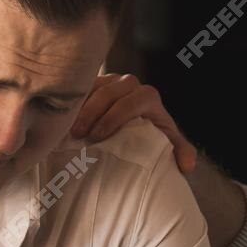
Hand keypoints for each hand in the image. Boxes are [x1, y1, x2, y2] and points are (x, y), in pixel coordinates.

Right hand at [70, 74, 197, 173]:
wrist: (133, 130)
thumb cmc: (150, 139)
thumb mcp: (165, 145)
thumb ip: (180, 151)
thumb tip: (186, 166)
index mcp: (148, 97)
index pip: (134, 100)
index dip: (116, 116)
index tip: (99, 136)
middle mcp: (129, 85)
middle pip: (110, 91)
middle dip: (94, 111)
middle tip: (79, 133)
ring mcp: (109, 80)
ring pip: (93, 85)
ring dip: (79, 105)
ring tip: (67, 127)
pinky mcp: (92, 82)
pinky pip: (80, 85)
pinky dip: (71, 99)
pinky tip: (60, 117)